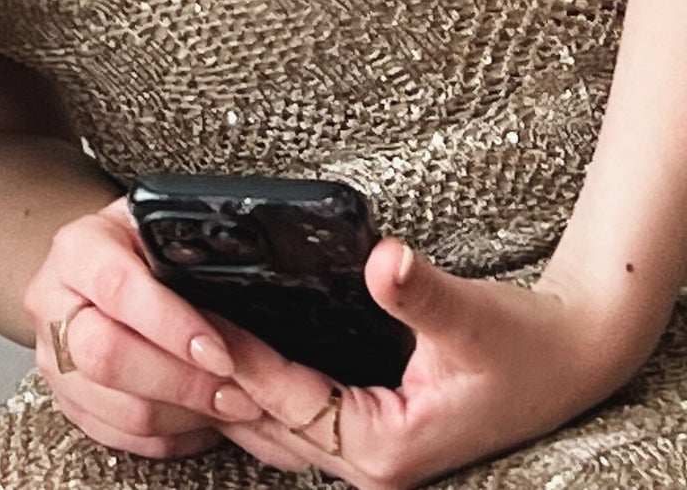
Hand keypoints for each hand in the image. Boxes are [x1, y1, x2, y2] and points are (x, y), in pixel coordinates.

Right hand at [22, 198, 266, 457]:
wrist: (97, 269)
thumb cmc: (138, 248)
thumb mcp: (164, 236)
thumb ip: (197, 264)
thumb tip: (259, 309)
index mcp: (78, 250)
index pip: (117, 288)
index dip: (171, 325)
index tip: (221, 353)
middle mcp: (54, 304)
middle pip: (107, 357)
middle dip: (184, 383)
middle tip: (238, 392)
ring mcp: (55, 361)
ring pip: (121, 410)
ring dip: (188, 415)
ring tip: (232, 404)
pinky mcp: (72, 405)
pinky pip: (126, 439)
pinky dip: (174, 435)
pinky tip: (201, 416)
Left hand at [211, 241, 652, 486]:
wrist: (568, 360)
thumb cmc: (523, 345)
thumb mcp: (470, 317)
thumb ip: (420, 292)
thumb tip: (384, 260)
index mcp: (382, 450)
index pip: (285, 399)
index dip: (237, 357)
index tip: (189, 318)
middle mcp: (367, 464)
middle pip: (264, 423)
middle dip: (212, 378)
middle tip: (155, 325)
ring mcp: (365, 455)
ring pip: (271, 428)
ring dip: (226, 388)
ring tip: (171, 338)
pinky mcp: (367, 434)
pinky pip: (293, 419)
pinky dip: (257, 389)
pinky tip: (226, 353)